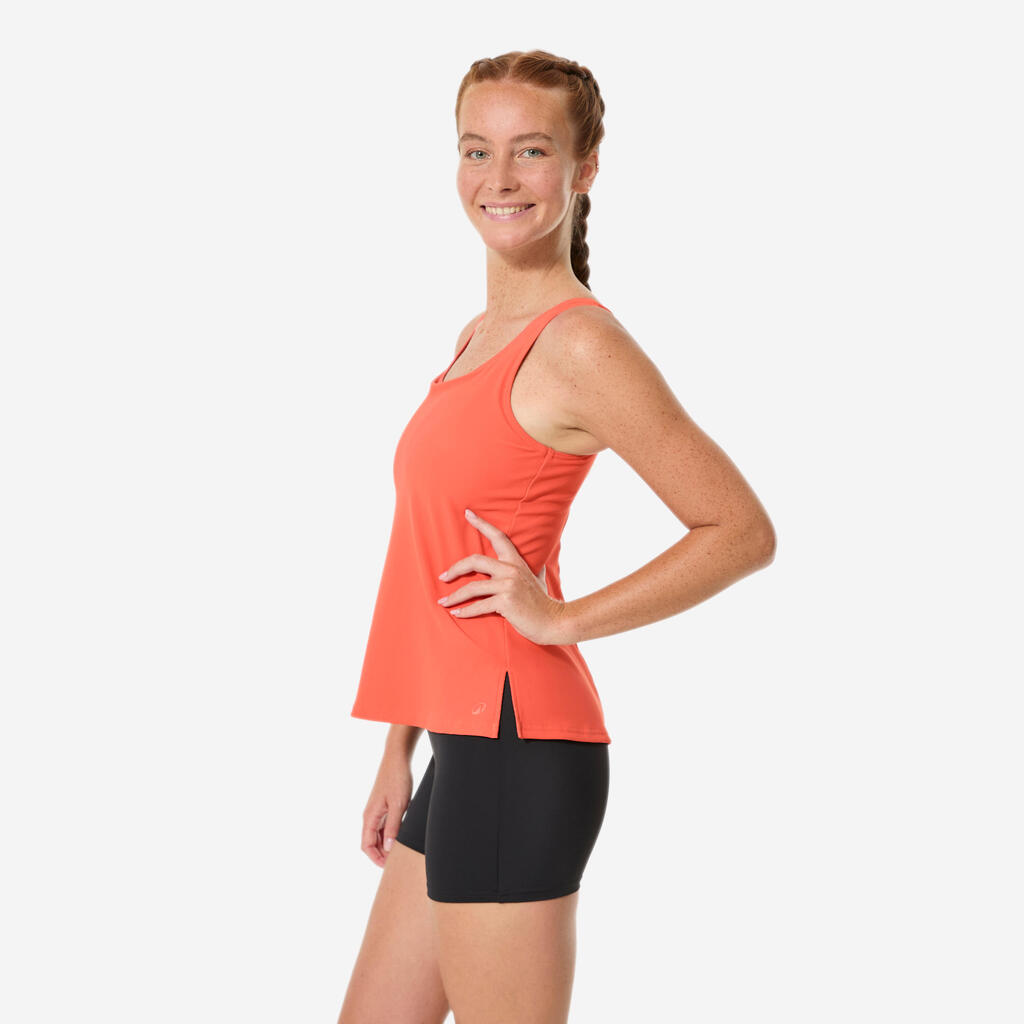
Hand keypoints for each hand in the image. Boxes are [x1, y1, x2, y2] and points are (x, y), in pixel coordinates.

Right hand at [360, 753, 412, 867]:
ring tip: (401, 851)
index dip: (376, 858)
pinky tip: (403, 836)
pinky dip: (392, 834)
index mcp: (370, 816)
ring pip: (379, 835)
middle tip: (398, 861)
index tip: (389, 866)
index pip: (366, 845)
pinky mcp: (385, 806)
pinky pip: (385, 825)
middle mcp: (371, 815)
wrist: (397, 758)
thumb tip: (389, 848)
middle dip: (382, 854)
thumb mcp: (399, 805)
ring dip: (387, 844)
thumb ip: (394, 827)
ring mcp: (377, 810)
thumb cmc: (397, 779)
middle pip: (372, 842)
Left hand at [436, 508, 572, 645]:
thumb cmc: (542, 603)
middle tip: (443, 577)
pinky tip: (456, 614)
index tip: (467, 513)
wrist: (554, 622)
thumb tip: (537, 564)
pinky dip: (465, 611)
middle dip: (455, 569)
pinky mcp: (505, 602)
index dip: (482, 523)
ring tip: (443, 602)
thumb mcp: (537, 579)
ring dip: (454, 596)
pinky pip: (479, 606)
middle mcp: (511, 570)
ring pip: (472, 587)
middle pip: (475, 561)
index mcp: (516, 562)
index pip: (498, 537)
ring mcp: (508, 586)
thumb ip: (532, 570)